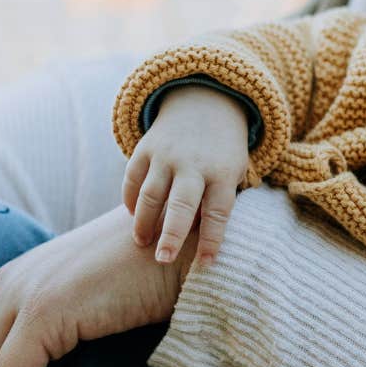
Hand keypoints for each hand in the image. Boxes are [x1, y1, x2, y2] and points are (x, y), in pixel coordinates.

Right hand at [122, 85, 248, 264]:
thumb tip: (205, 243)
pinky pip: (132, 178)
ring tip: (141, 243)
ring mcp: (166, 155)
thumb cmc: (224, 153)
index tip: (206, 264)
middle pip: (180, 205)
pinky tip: (132, 217)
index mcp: (222, 172)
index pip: (218, 212)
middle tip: (161, 260)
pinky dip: (129, 200)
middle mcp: (193, 164)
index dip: (212, 240)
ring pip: (150, 194)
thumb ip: (221, 202)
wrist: (208, 102)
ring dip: (143, 222)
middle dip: (171, 235)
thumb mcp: (235, 172)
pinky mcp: (146, 148)